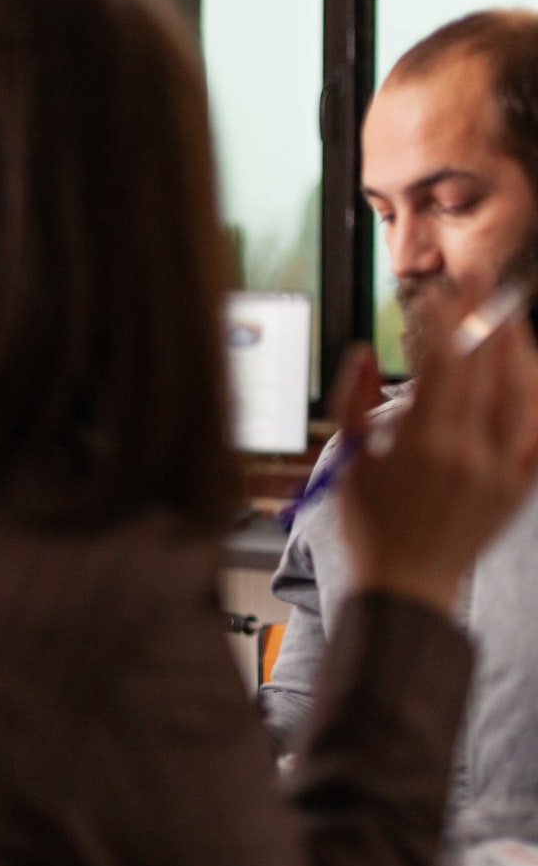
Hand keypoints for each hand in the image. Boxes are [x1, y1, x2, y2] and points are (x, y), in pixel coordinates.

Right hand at [335, 312, 537, 616]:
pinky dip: (537, 397)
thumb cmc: (370, 527)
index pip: (442, 363)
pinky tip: (529, 373)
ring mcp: (502, 470)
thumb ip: (354, 403)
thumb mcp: (347, 463)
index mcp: (423, 446)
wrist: (408, 586)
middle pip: (489, 367)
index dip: (442, 320)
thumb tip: (365, 352)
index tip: (436, 294)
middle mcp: (470, 453)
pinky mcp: (521, 486)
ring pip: (524, 393)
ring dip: (518, 348)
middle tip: (480, 280)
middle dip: (484, 316)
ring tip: (506, 317)